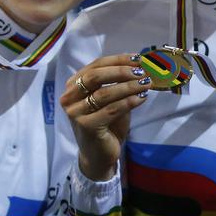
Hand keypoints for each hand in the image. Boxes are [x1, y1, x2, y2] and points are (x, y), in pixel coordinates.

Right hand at [60, 53, 150, 180]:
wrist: (98, 156)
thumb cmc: (106, 125)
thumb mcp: (110, 100)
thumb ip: (118, 83)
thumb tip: (140, 65)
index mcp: (73, 86)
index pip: (95, 65)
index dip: (118, 60)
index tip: (137, 58)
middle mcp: (69, 98)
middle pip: (96, 76)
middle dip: (122, 71)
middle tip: (142, 71)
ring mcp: (75, 113)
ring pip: (104, 93)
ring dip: (128, 86)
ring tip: (146, 83)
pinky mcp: (86, 126)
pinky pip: (111, 109)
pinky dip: (129, 101)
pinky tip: (142, 97)